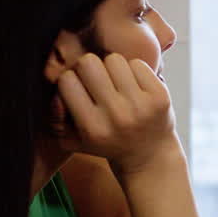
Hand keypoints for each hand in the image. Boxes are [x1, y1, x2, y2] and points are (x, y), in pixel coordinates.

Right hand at [56, 53, 178, 172]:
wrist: (150, 157)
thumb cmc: (107, 143)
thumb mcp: (73, 140)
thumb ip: (56, 117)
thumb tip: (56, 93)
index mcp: (93, 128)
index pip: (67, 80)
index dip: (70, 80)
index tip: (78, 89)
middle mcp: (117, 116)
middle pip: (89, 62)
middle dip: (88, 68)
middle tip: (96, 80)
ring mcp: (141, 105)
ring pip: (114, 59)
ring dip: (112, 68)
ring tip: (116, 84)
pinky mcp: (161, 96)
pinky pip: (138, 63)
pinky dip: (134, 70)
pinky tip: (134, 86)